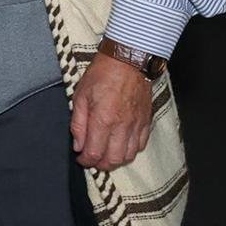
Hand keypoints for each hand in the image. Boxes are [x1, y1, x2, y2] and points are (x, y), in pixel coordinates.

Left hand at [71, 52, 153, 170]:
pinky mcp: (146, 121)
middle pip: (113, 160)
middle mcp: (122, 126)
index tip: (80, 158)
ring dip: (115, 160)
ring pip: (129, 156)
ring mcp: (137, 125)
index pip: (94, 153)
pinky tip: (120, 145)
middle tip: (91, 159)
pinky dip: (130, 151)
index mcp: (103, 119)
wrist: (128, 60)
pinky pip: (141, 145)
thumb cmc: (102, 75)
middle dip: (100, 165)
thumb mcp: (80, 96)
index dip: (85, 161)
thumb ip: (78, 124)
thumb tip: (78, 145)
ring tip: (105, 154)